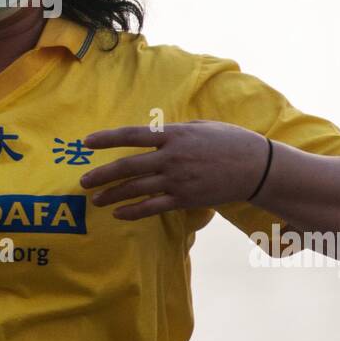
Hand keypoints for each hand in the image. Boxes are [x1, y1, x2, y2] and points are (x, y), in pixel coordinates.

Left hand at [80, 121, 270, 219]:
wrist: (256, 167)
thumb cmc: (229, 141)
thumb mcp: (200, 126)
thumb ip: (174, 131)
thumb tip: (155, 134)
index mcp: (173, 135)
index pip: (132, 136)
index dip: (107, 138)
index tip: (87, 141)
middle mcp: (171, 158)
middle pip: (127, 166)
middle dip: (102, 174)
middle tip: (83, 181)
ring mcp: (177, 180)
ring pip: (136, 189)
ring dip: (112, 195)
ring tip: (96, 199)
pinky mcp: (185, 199)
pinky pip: (153, 207)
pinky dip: (133, 212)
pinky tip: (120, 214)